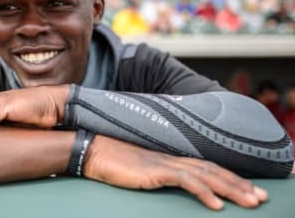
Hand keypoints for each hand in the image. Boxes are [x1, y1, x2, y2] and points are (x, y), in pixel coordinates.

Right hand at [84, 135, 267, 210]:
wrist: (94, 150)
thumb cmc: (113, 161)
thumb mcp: (140, 170)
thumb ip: (158, 173)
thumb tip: (172, 182)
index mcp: (170, 158)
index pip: (207, 167)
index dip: (230, 178)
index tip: (249, 189)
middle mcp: (172, 159)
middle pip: (214, 171)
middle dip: (240, 185)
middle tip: (262, 198)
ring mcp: (164, 164)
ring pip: (206, 175)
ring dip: (231, 189)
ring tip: (250, 203)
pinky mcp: (154, 171)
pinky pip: (185, 181)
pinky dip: (203, 192)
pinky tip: (216, 205)